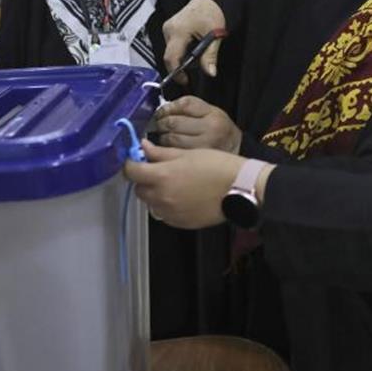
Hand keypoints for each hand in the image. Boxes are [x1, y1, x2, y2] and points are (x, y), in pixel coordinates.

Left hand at [124, 141, 240, 228]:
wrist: (240, 188)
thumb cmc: (217, 166)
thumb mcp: (188, 153)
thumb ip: (161, 153)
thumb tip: (143, 148)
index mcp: (162, 176)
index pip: (131, 172)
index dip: (131, 164)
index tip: (136, 160)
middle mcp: (161, 197)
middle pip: (139, 189)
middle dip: (145, 180)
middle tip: (160, 171)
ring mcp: (170, 212)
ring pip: (151, 203)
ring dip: (156, 193)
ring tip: (176, 185)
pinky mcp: (179, 223)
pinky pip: (164, 214)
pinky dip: (168, 205)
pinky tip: (184, 197)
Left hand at [153, 96, 241, 152]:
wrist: (236, 150)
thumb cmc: (220, 129)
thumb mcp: (211, 111)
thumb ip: (189, 108)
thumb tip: (163, 110)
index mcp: (213, 115)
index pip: (184, 105)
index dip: (168, 107)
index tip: (162, 112)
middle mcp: (210, 130)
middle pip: (174, 122)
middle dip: (161, 123)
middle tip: (158, 125)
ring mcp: (204, 147)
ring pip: (171, 139)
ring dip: (162, 137)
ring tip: (164, 136)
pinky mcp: (197, 160)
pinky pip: (174, 153)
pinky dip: (166, 150)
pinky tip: (168, 148)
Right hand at [162, 0, 225, 82]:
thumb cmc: (212, 13)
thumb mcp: (215, 36)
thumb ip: (210, 56)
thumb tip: (210, 73)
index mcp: (179, 31)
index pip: (171, 57)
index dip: (177, 72)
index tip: (186, 80)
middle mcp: (169, 29)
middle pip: (170, 56)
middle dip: (180, 66)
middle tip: (193, 72)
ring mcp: (167, 28)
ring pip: (170, 51)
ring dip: (181, 59)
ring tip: (194, 60)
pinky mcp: (169, 29)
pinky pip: (172, 45)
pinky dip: (180, 52)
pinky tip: (191, 51)